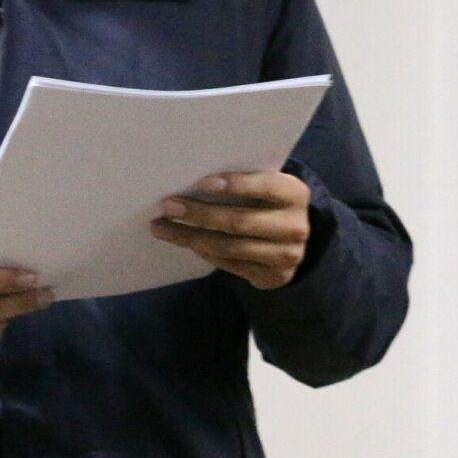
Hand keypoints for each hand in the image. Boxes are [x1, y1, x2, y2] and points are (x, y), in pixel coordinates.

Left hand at [148, 169, 311, 289]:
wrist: (294, 237)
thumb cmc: (268, 201)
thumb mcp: (267, 185)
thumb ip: (244, 181)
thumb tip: (192, 179)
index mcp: (294, 194)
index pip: (265, 187)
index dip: (236, 185)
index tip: (202, 182)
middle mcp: (295, 226)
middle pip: (240, 222)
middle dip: (199, 214)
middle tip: (168, 206)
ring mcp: (287, 256)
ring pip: (230, 247)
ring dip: (191, 238)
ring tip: (162, 228)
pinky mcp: (274, 277)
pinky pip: (231, 265)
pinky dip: (206, 253)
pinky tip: (187, 242)